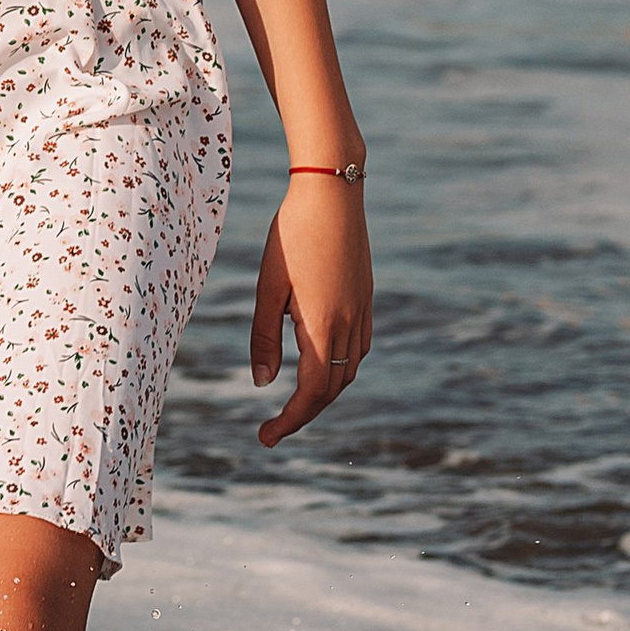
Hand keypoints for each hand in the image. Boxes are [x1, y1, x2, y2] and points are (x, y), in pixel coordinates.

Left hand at [250, 179, 372, 444]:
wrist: (332, 192)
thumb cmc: (292, 235)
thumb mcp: (268, 287)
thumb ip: (264, 337)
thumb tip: (263, 384)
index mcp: (322, 326)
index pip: (310, 393)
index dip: (290, 421)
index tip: (266, 438)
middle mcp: (350, 324)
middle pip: (331, 388)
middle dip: (304, 413)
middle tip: (273, 429)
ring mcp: (363, 311)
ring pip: (348, 370)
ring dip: (323, 393)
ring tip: (294, 402)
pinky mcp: (367, 298)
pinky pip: (358, 347)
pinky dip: (340, 367)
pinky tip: (322, 362)